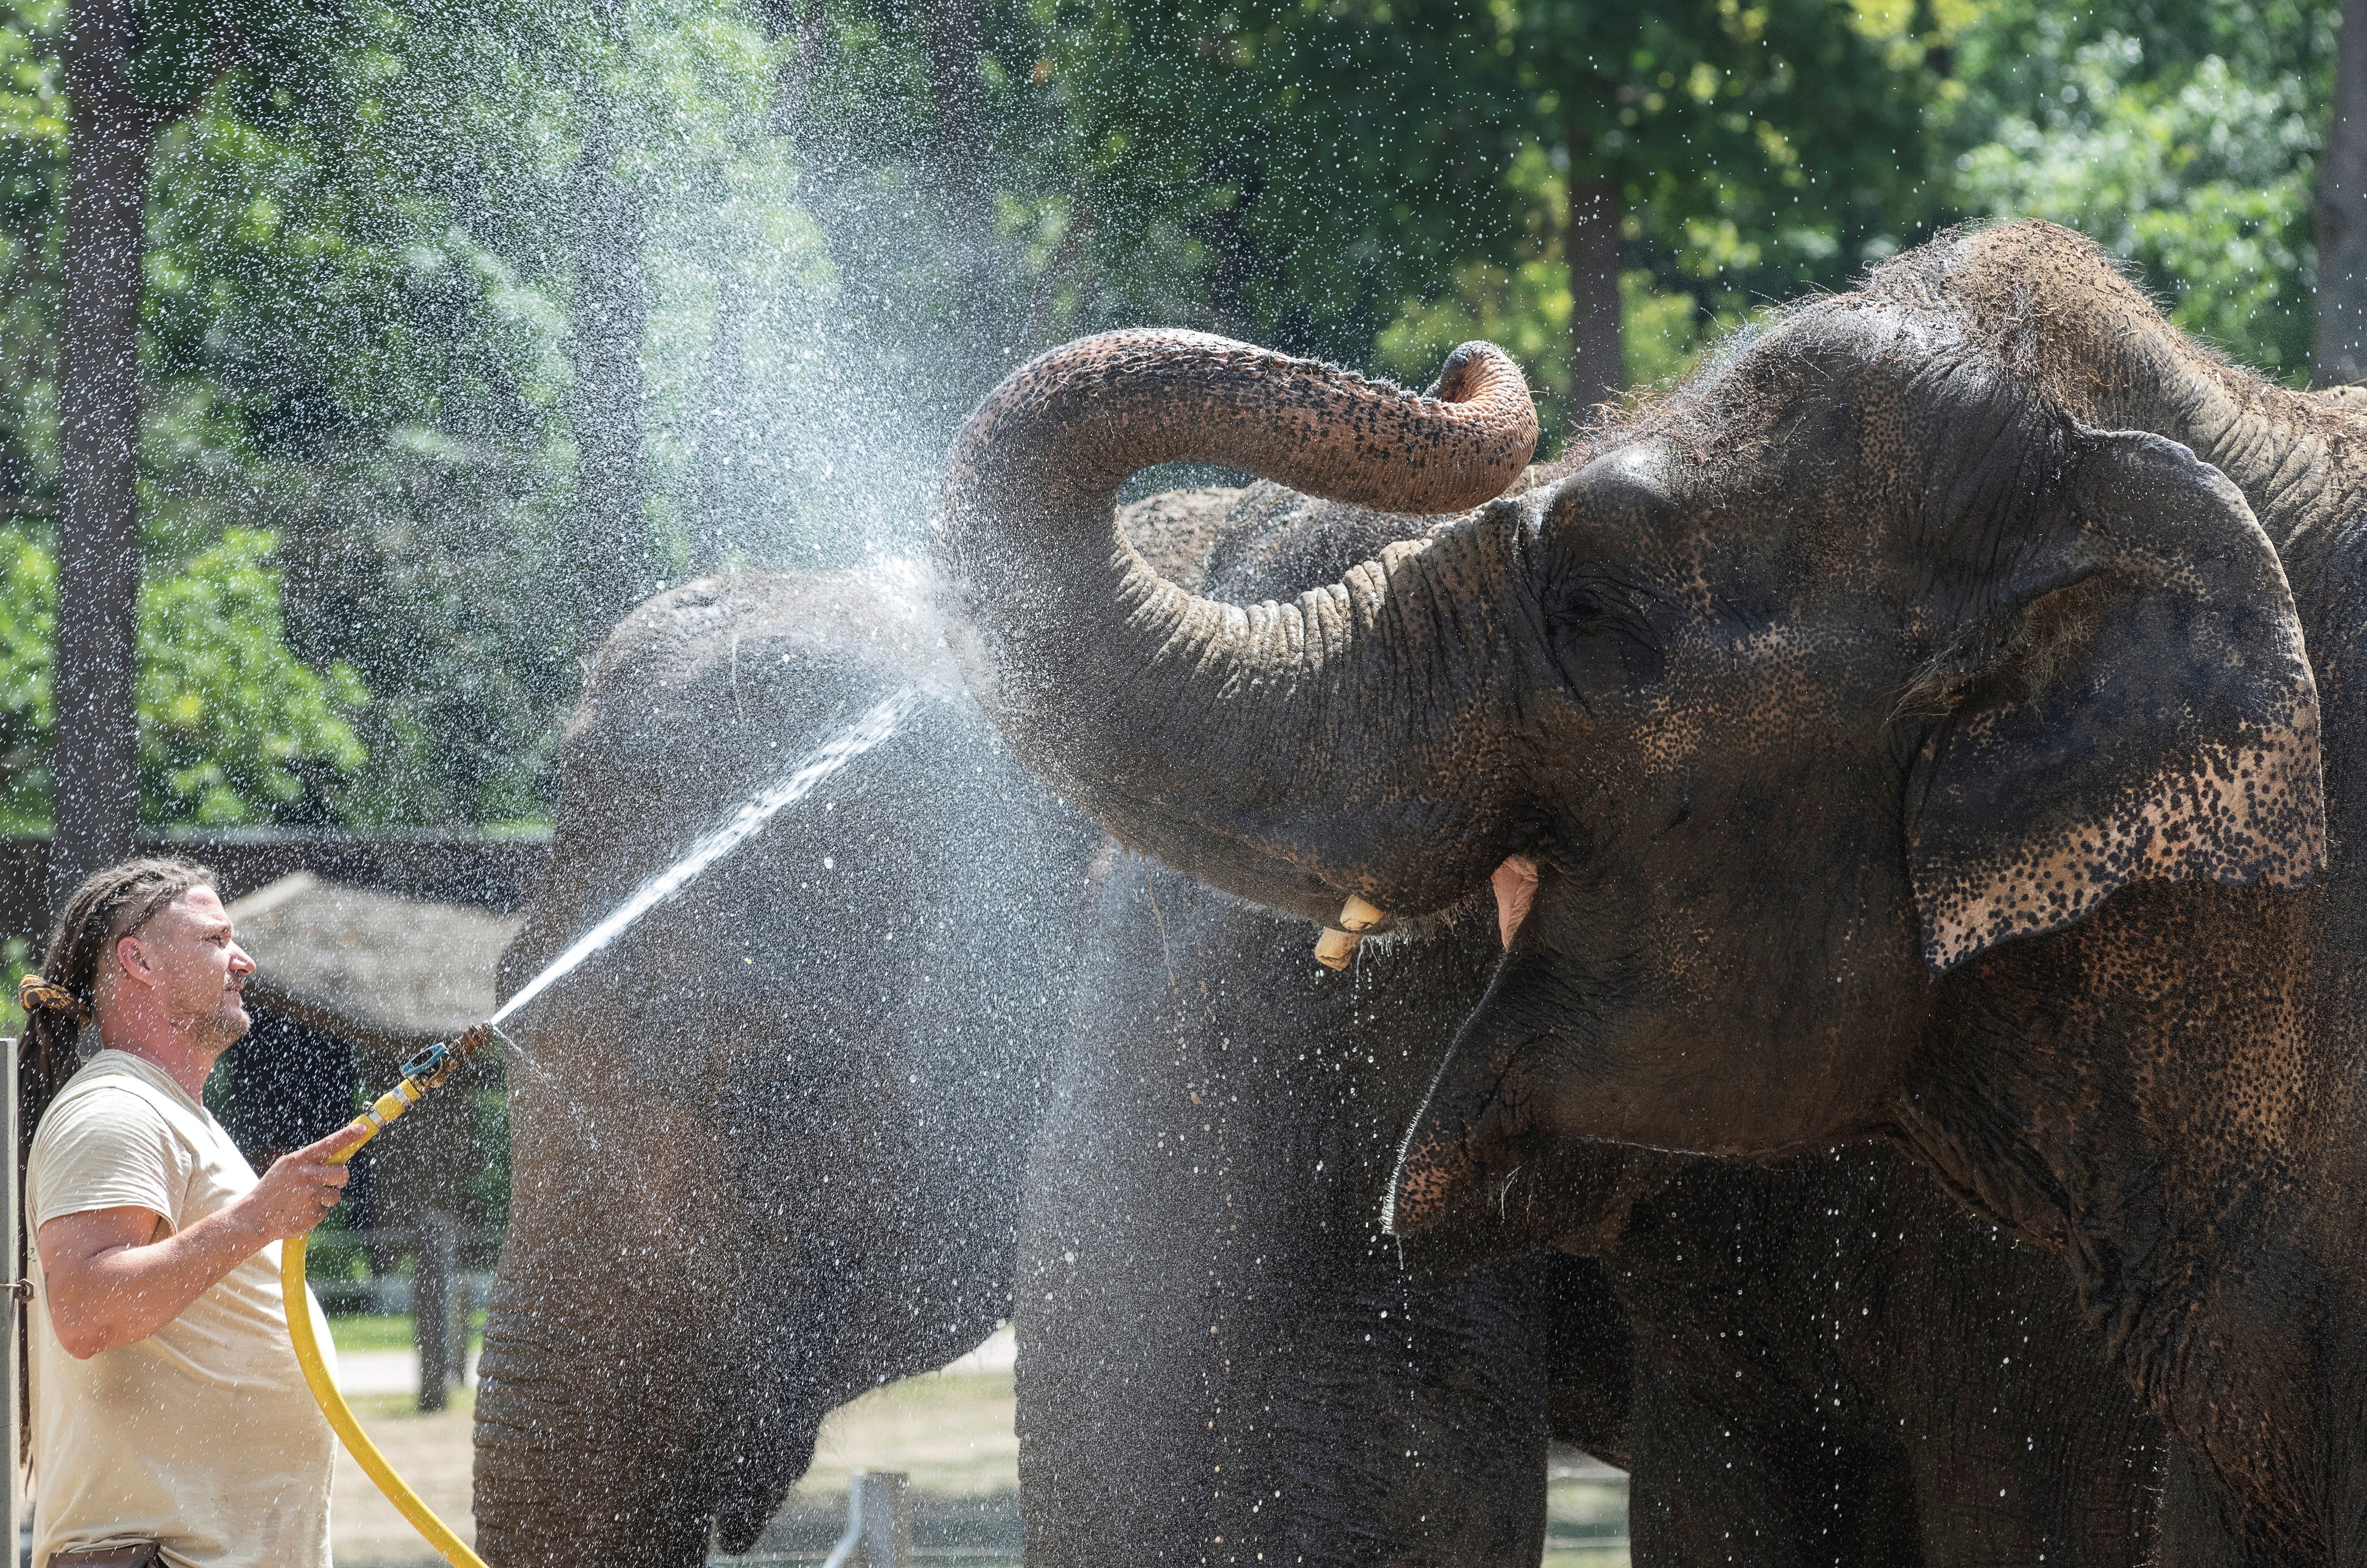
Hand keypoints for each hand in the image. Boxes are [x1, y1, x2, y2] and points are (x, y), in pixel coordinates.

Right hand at [242, 1124, 370, 1241]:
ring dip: (326, 1198)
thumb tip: (337, 1158)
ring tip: (304, 1200)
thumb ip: (308, 1162)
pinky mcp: (312, 1214)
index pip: (328, 1144)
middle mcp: (306, 1175)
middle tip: (329, 1182)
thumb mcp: (285, 1169)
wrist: (254, 1218)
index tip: (362, 1129)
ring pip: (336, 1194)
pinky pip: (325, 1211)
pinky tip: (299, 1212)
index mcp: (298, 1161)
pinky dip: (315, 1212)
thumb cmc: (272, 1191)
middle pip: (342, 1173)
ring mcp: (310, 1195)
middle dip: (340, 1178)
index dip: (347, 1136)